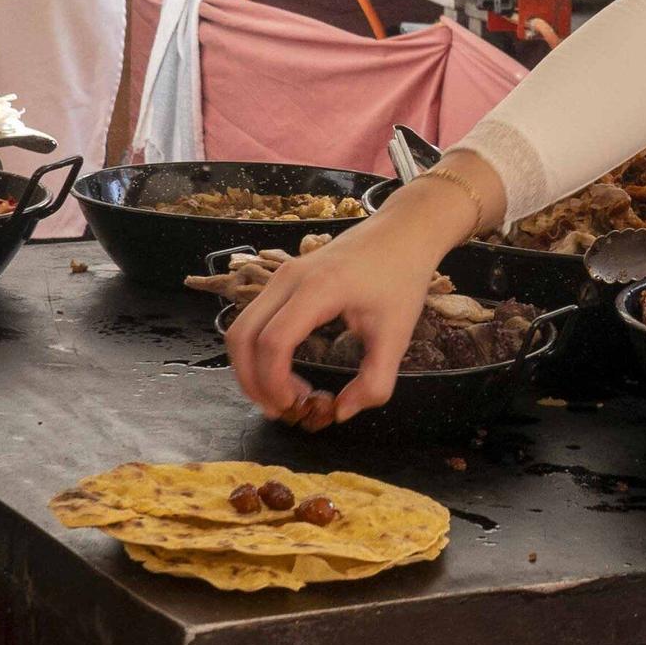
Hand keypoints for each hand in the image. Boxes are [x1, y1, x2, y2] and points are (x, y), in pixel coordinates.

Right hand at [226, 170, 486, 428]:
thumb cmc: (402, 277)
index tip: (294, 405)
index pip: (273, 341)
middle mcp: (289, 278)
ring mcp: (282, 274)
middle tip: (282, 408)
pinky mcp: (284, 277)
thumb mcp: (397, 335)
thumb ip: (374, 381)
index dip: (274, 382)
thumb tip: (341, 413)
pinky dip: (258, 350)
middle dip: (252, 380)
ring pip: (241, 327)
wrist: (404, 231)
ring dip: (251, 367)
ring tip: (284, 394)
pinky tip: (286, 370)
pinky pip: (254, 318)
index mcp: (318, 288)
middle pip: (242, 335)